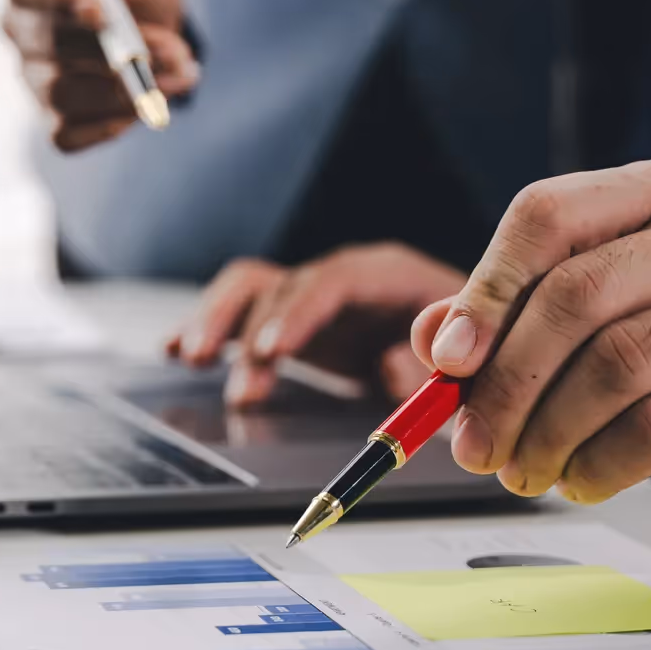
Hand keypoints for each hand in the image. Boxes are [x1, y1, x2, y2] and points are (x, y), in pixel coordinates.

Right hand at [1, 0, 199, 151]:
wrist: (143, 16)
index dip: (61, 1)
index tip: (101, 12)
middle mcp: (18, 27)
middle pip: (49, 45)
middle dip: (114, 50)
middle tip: (172, 51)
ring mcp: (30, 75)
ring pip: (61, 94)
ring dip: (124, 92)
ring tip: (182, 76)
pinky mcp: (49, 116)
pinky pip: (67, 134)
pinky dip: (110, 125)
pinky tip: (146, 106)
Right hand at [169, 244, 467, 407]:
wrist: (473, 350)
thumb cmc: (476, 357)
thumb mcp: (470, 366)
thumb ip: (438, 370)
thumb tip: (393, 372)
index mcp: (390, 277)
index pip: (334, 280)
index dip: (297, 313)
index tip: (270, 351)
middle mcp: (343, 280)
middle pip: (281, 284)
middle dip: (243, 324)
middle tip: (217, 368)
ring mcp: (313, 300)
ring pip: (250, 291)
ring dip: (215, 321)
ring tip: (188, 357)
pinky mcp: (291, 323)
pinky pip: (240, 314)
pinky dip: (207, 327)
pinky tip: (174, 349)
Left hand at [410, 158, 650, 525]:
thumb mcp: (601, 312)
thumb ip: (511, 316)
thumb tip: (435, 344)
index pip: (549, 214)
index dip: (486, 290)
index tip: (448, 362)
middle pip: (577, 296)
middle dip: (507, 383)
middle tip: (472, 446)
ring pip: (615, 366)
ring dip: (548, 433)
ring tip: (523, 471)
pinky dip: (600, 463)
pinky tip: (580, 481)